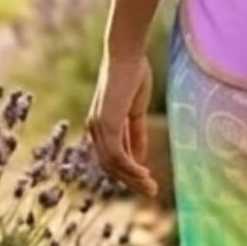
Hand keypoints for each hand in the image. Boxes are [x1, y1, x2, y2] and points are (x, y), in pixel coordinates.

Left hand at [87, 48, 156, 196]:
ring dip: (133, 178)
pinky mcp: (107, 125)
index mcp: (100, 124)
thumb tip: (139, 158)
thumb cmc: (133, 74)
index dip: (128, 172)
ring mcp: (99, 127)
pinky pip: (118, 156)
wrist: (126, 54)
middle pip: (110, 166)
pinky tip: (145, 174)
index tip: (147, 181)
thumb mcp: (136, 110)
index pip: (111, 157)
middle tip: (151, 191)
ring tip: (152, 187)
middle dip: (131, 181)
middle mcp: (94, 128)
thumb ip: (136, 134)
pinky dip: (131, 168)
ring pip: (113, 165)